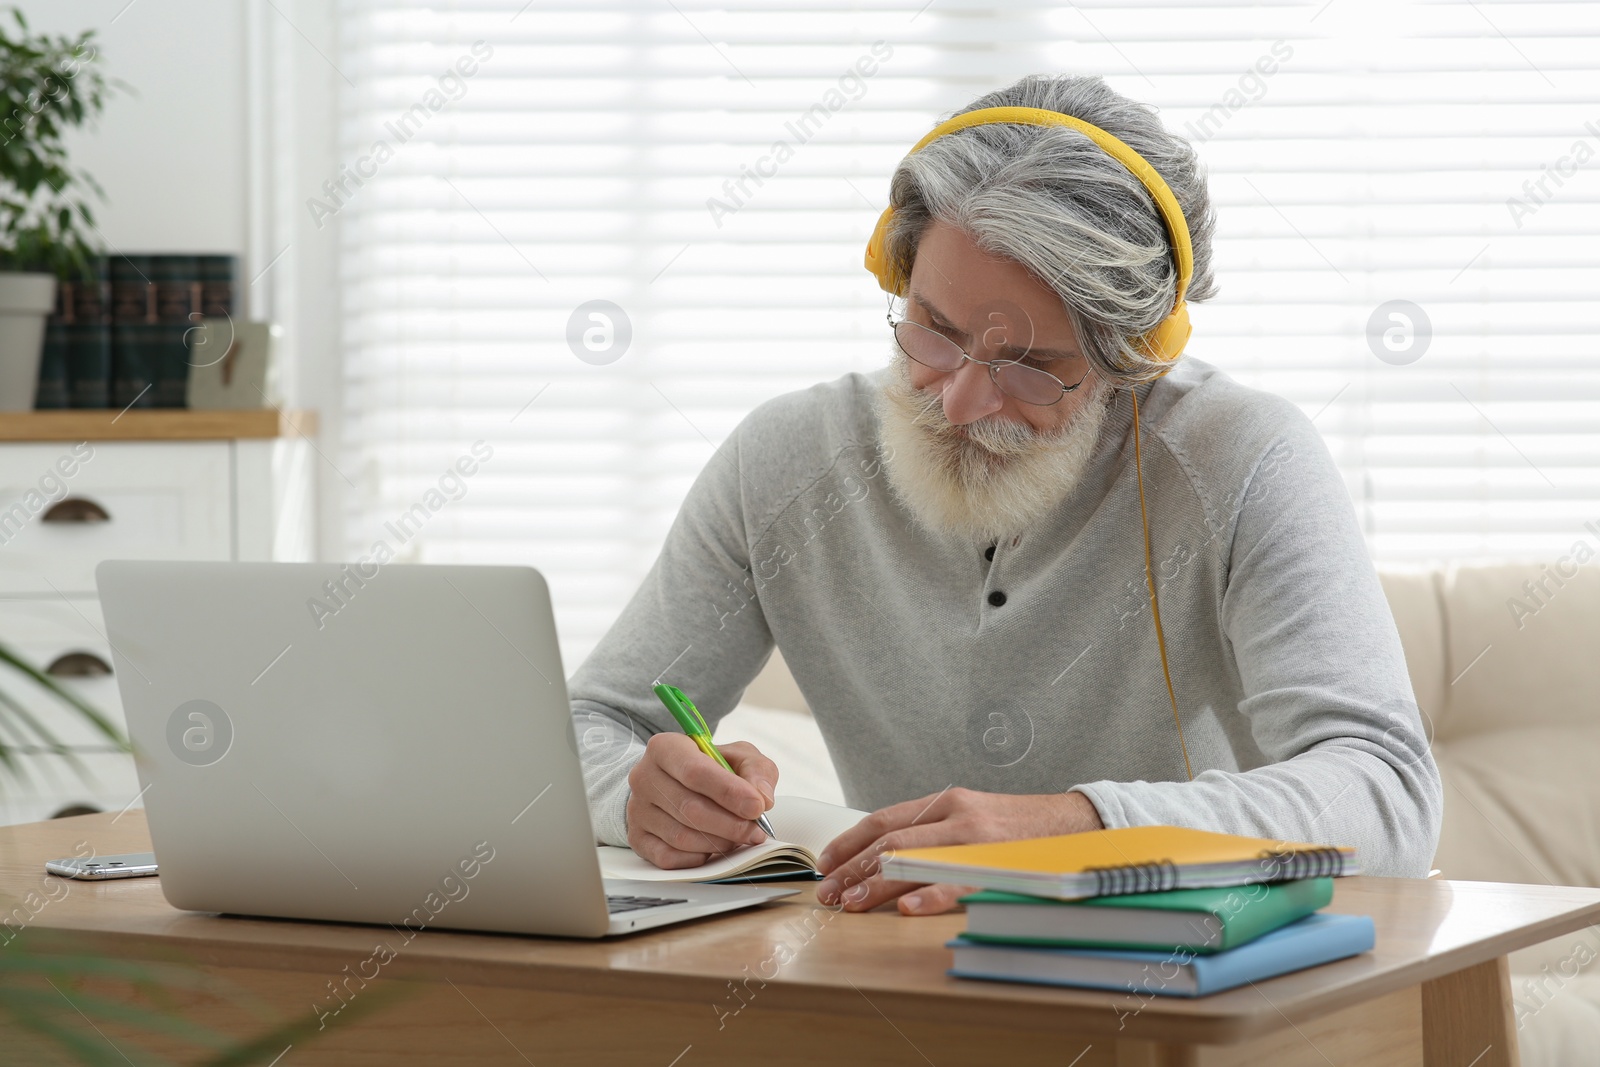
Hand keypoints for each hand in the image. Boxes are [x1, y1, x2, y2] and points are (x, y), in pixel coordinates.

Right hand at [626, 734, 777, 868]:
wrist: (675, 783)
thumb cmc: (710, 769)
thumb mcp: (738, 756)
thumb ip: (756, 770)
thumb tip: (762, 798)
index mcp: (666, 747)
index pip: (695, 772)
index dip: (729, 792)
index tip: (757, 807)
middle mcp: (644, 777)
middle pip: (690, 808)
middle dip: (730, 824)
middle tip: (756, 831)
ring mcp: (637, 809)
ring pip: (681, 836)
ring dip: (718, 843)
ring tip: (739, 839)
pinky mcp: (637, 837)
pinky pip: (668, 857)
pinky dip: (697, 857)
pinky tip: (713, 849)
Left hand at [814, 788, 1103, 914]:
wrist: (1076, 823)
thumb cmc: (1019, 828)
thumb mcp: (970, 815)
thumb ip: (932, 830)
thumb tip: (883, 855)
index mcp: (946, 802)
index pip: (884, 819)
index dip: (850, 841)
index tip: (825, 862)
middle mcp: (957, 816)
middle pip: (891, 842)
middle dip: (853, 869)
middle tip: (828, 893)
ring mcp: (977, 841)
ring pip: (915, 861)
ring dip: (878, 886)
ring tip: (851, 905)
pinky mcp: (998, 866)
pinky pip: (959, 883)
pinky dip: (931, 897)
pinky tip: (908, 910)